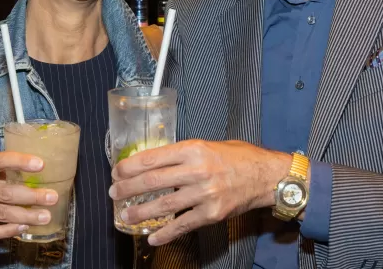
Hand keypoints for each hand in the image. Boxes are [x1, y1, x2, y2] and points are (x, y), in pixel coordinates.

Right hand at [0, 151, 59, 240]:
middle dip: (31, 196)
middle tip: (52, 198)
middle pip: (4, 192)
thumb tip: (41, 171)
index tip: (41, 165)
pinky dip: (8, 230)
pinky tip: (23, 227)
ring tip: (45, 216)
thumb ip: (6, 171)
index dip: (20, 161)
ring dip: (25, 215)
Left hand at [109, 140, 290, 245]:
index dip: (131, 166)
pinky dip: (166, 233)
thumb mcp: (209, 145)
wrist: (267, 176)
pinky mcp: (212, 213)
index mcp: (194, 148)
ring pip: (164, 205)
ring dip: (141, 212)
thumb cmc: (239, 157)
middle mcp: (198, 170)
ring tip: (125, 216)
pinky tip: (152, 237)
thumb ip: (184, 153)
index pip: (153, 157)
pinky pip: (183, 225)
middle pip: (153, 181)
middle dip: (128, 188)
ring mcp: (205, 193)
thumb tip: (155, 161)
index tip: (117, 171)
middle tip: (114, 193)